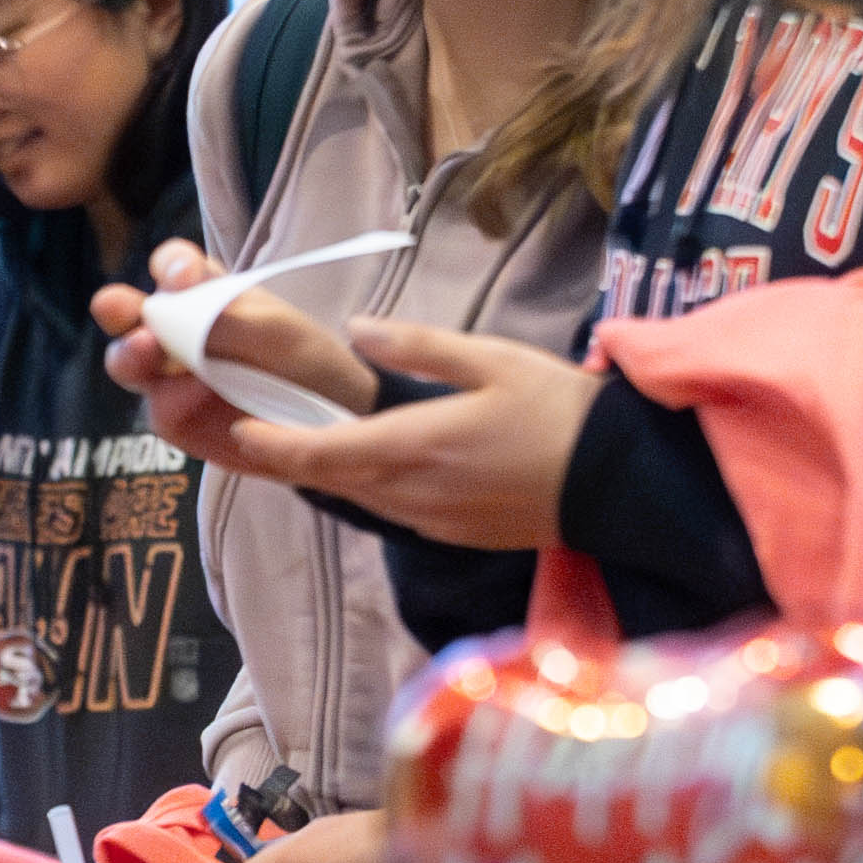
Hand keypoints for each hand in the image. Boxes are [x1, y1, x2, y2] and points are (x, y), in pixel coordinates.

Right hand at [93, 243, 378, 422]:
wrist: (334, 420)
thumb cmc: (307, 359)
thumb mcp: (274, 331)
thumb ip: (219, 319)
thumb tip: (163, 314)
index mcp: (204, 293)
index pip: (172, 266)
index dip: (169, 266)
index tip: (182, 277)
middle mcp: (177, 329)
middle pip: (128, 312)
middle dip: (117, 307)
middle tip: (118, 308)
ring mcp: (170, 375)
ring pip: (128, 362)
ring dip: (129, 356)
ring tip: (144, 353)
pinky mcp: (175, 417)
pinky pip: (159, 408)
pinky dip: (173, 401)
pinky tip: (197, 396)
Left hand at [157, 319, 594, 552]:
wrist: (625, 483)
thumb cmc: (561, 412)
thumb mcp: (491, 359)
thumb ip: (417, 345)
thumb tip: (356, 328)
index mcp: (414, 447)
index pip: (320, 452)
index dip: (271, 443)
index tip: (237, 427)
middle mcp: (411, 494)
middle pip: (327, 479)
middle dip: (283, 457)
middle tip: (246, 431)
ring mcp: (430, 521)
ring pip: (357, 497)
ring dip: (323, 472)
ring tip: (292, 441)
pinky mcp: (452, 534)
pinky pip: (390, 510)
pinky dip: (363, 487)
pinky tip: (362, 464)